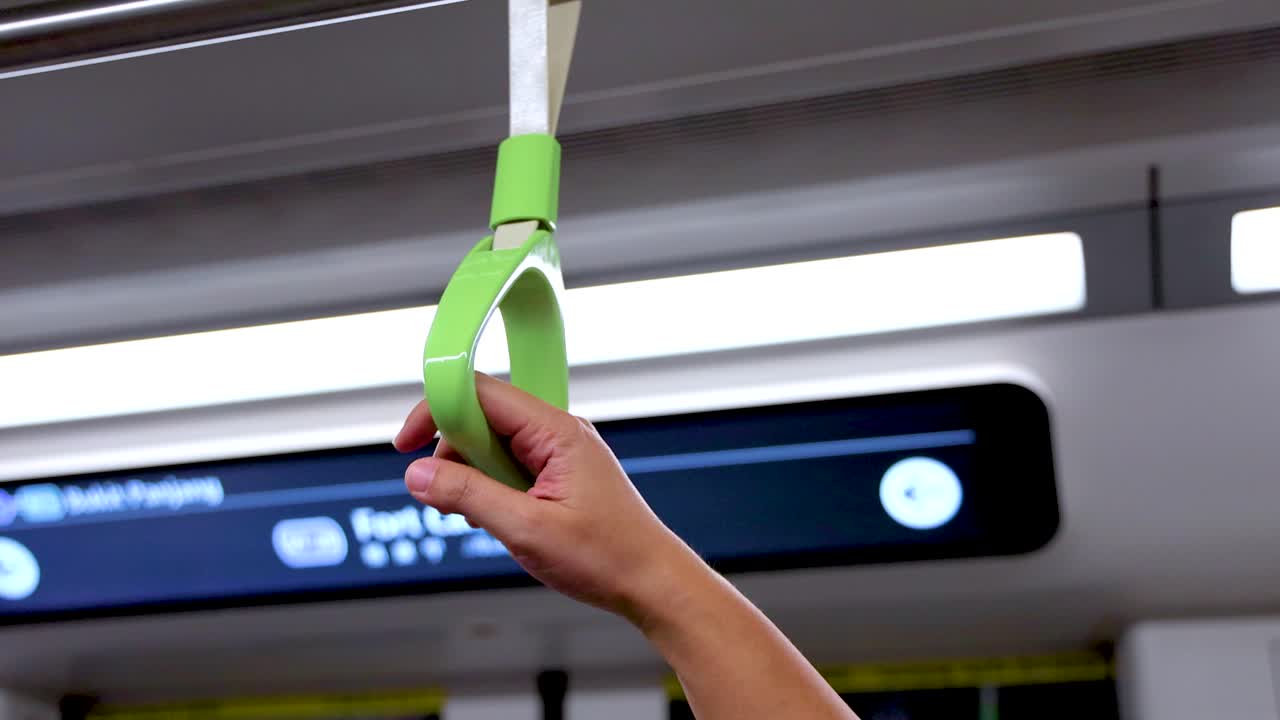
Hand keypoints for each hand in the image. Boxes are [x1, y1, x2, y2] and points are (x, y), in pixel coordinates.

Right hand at [394, 374, 696, 618]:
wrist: (652, 583)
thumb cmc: (606, 557)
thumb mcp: (525, 529)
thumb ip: (468, 496)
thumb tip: (418, 474)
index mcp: (556, 431)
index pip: (482, 393)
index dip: (437, 410)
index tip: (405, 445)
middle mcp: (559, 433)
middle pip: (483, 417)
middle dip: (453, 453)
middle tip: (446, 499)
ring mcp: (561, 453)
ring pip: (493, 445)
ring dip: (472, 477)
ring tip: (482, 520)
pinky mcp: (560, 475)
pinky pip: (511, 466)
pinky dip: (492, 489)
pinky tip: (498, 521)